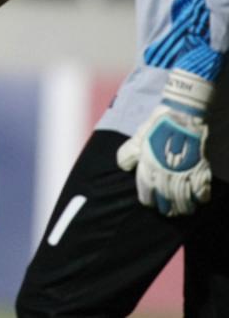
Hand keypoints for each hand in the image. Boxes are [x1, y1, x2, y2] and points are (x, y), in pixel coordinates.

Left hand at [117, 69, 213, 215]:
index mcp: (149, 166)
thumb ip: (129, 153)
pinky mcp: (201, 168)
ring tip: (184, 210)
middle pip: (166, 200)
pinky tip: (200, 200)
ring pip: (185, 199)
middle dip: (167, 208)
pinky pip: (203, 190)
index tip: (150, 203)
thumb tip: (125, 167)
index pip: (147, 192)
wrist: (183, 115)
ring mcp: (184, 172)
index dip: (148, 200)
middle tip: (168, 212)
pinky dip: (202, 198)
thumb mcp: (138, 137)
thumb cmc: (158, 125)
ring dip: (184, 207)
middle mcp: (166, 172)